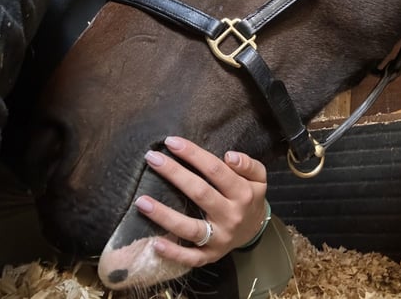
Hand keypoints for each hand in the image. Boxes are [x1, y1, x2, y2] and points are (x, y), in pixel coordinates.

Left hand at [133, 135, 267, 267]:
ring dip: (164, 215)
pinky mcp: (210, 256)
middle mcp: (231, 216)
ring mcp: (220, 238)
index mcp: (242, 193)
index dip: (193, 154)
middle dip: (174, 174)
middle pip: (200, 193)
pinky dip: (174, 253)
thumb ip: (248, 164)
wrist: (256, 230)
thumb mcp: (259, 177)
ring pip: (190, 228)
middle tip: (152, 158)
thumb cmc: (250, 198)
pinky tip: (155, 243)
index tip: (171, 142)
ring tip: (141, 201)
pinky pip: (191, 257)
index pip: (216, 170)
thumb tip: (229, 156)